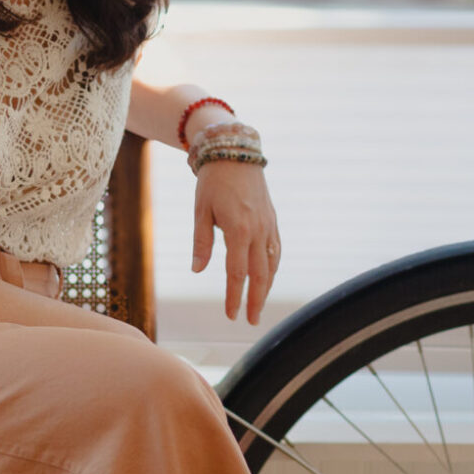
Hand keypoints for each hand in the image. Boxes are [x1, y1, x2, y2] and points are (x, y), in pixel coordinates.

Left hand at [191, 161, 280, 323]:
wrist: (235, 152)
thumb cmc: (213, 182)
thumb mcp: (201, 211)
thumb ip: (201, 242)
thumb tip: (197, 270)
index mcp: (238, 230)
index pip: (237, 273)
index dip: (234, 296)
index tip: (231, 315)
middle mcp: (258, 230)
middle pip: (260, 274)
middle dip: (256, 300)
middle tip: (252, 321)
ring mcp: (268, 225)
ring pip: (272, 264)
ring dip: (267, 288)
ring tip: (259, 305)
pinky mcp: (272, 220)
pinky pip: (276, 250)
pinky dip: (273, 268)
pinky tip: (268, 278)